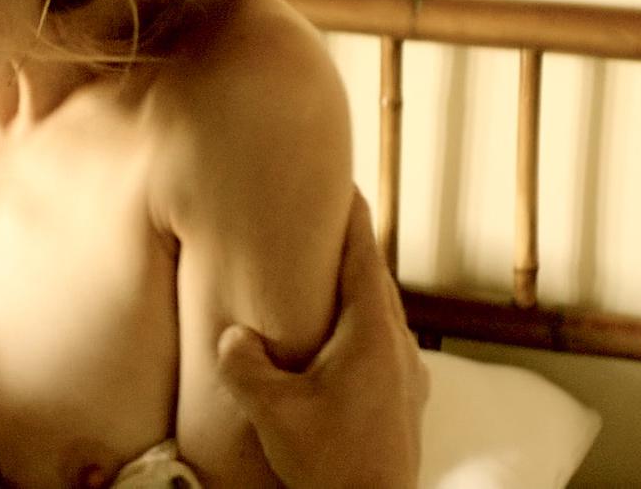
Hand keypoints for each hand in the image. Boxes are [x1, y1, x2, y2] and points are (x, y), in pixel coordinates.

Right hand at [215, 195, 428, 488]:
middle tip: (324, 220)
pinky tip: (336, 342)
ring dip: (354, 289)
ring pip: (381, 314)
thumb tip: (234, 337)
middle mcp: (397, 347)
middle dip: (349, 247)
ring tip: (325, 278)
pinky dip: (358, 325)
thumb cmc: (330, 464)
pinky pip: (381, 345)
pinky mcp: (404, 401)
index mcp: (371, 335)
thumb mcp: (273, 411)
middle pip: (375, 279)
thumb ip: (245, 365)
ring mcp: (407, 376)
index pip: (363, 254)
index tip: (342, 180)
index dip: (350, 214)